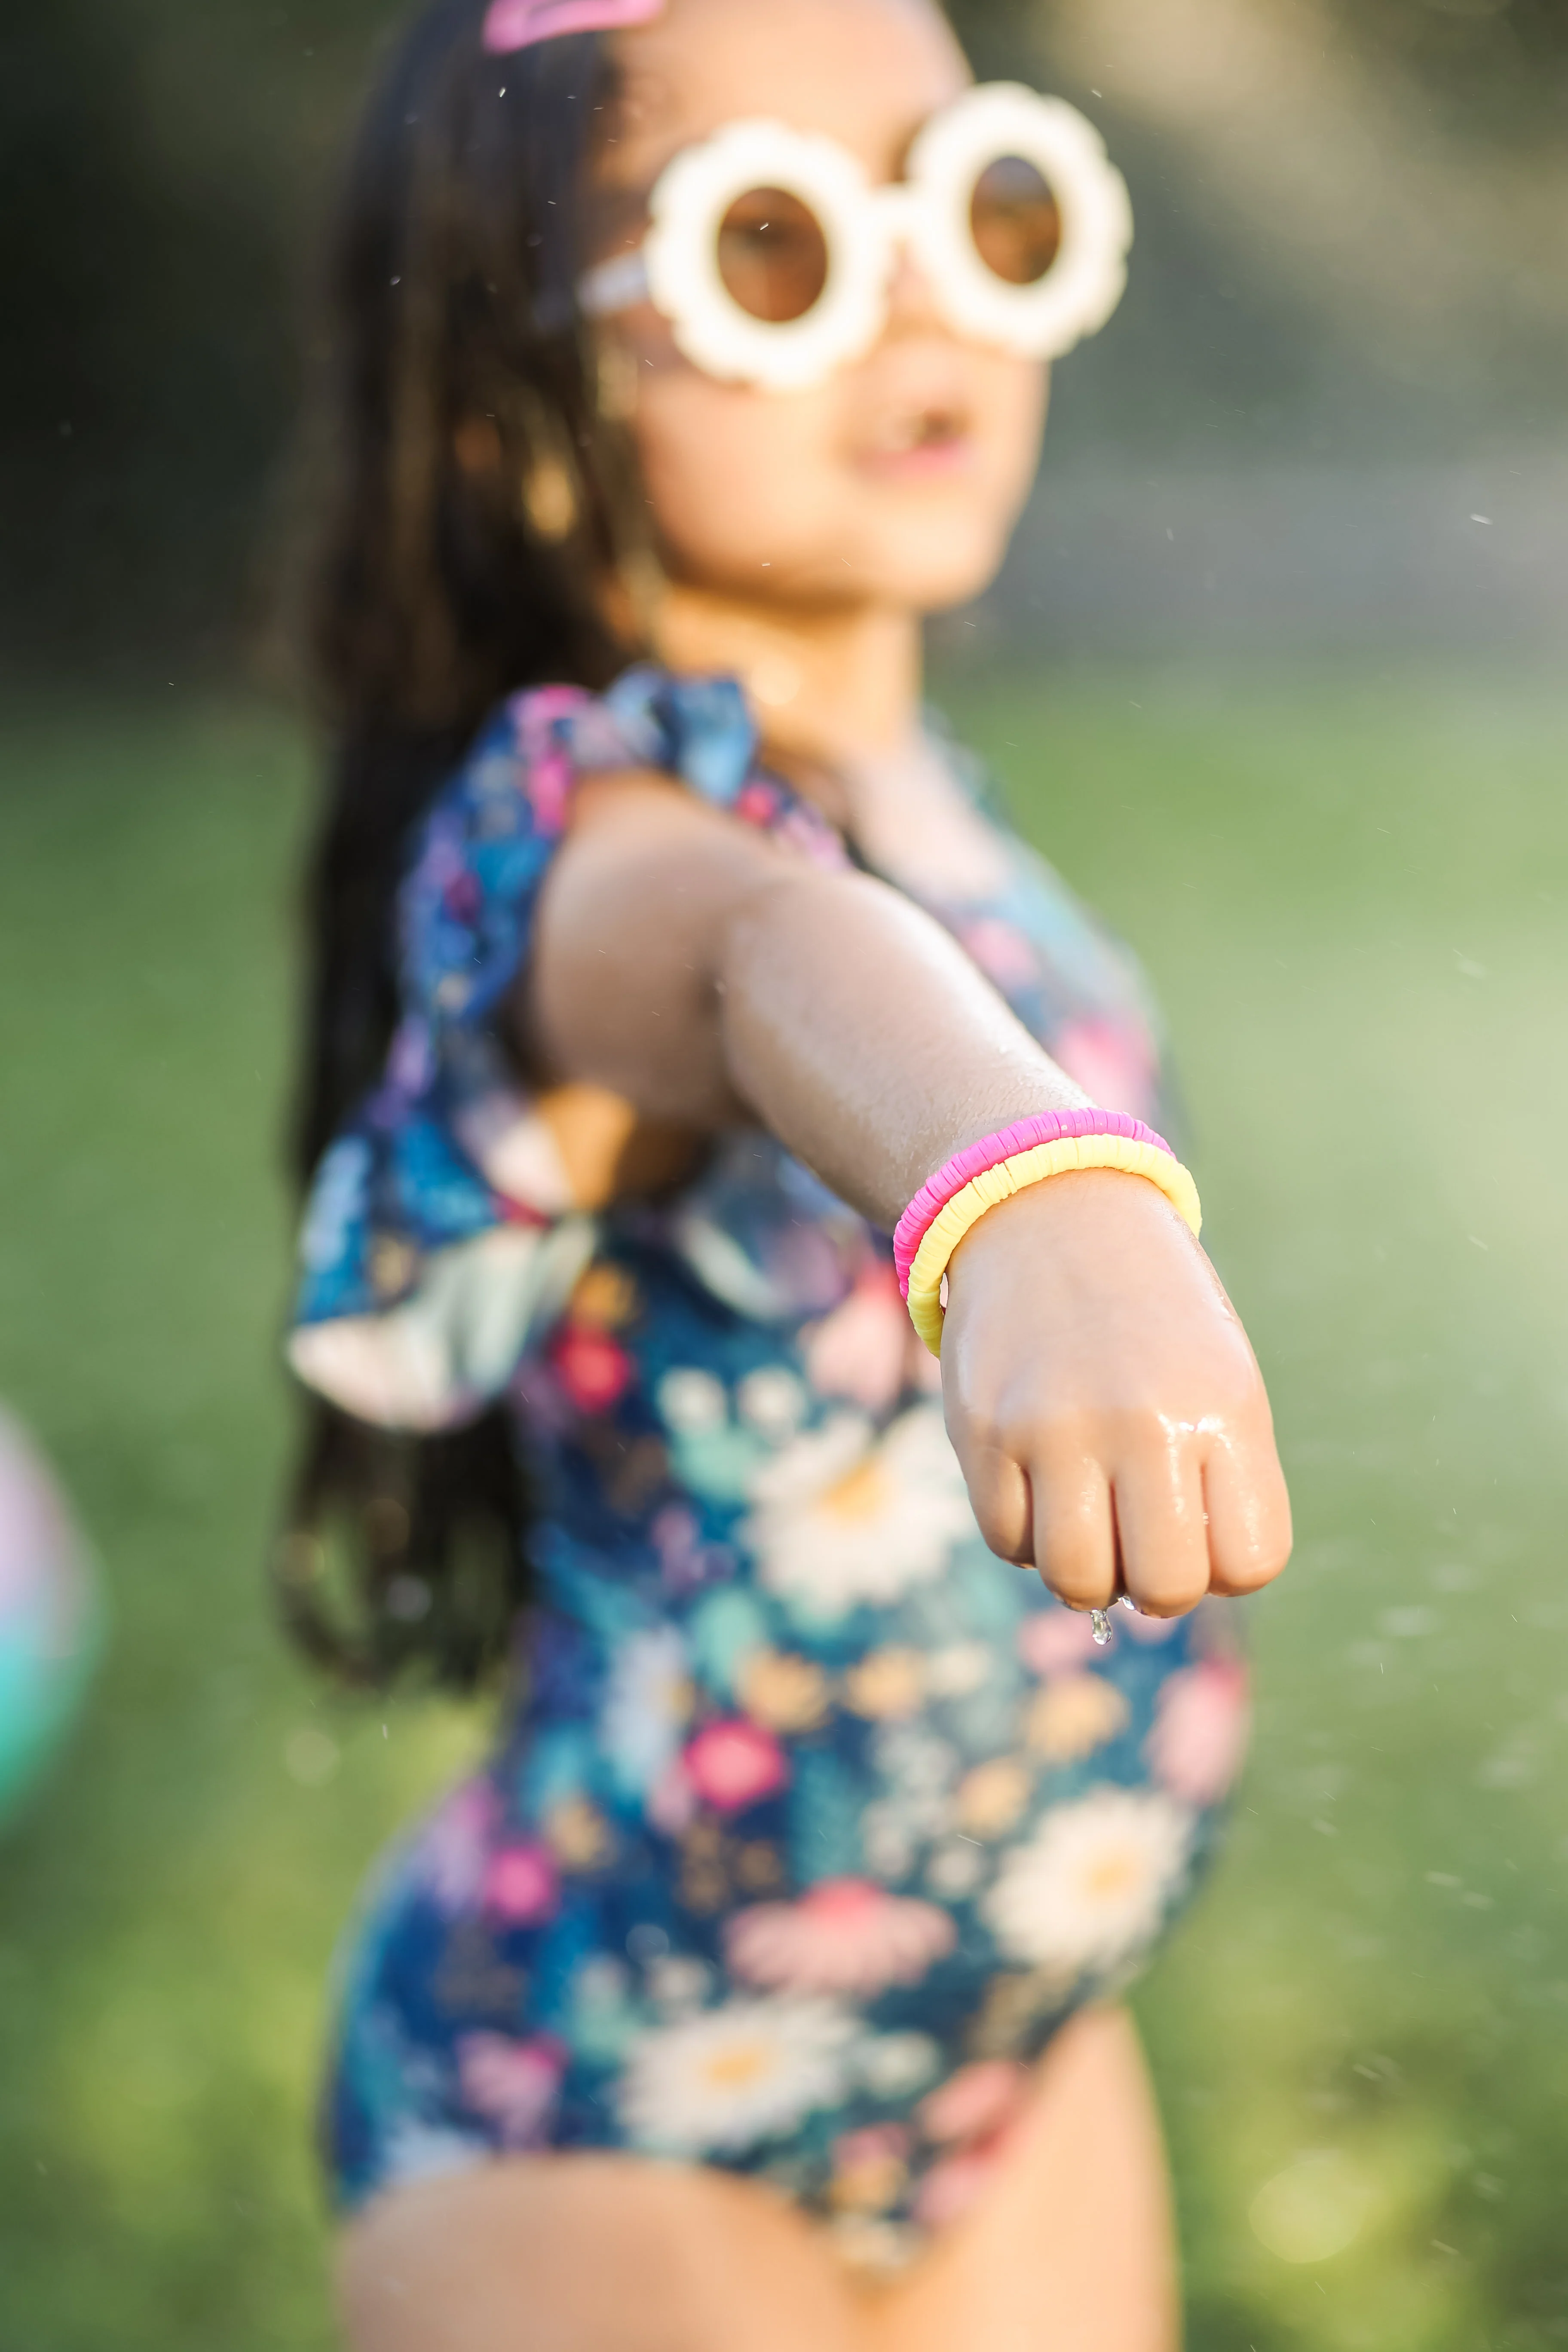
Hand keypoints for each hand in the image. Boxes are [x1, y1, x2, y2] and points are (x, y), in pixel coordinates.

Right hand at [939, 1168, 1290, 1615]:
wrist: (1048, 1211)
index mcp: (1223, 1407)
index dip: (1226, 1565)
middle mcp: (1143, 1420)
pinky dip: (1025, 1532)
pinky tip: (1037, 1481)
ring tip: (1085, 1513)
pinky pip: (1007, 1541)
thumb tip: (1160, 1595)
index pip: (1250, 1563)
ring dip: (1085, 1567)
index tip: (1202, 1522)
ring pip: (1076, 1579)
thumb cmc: (1150, 1317)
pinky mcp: (983, 1429)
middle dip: (1155, 1584)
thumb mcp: (1216, 1379)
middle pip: (1165, 1589)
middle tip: (1140, 1535)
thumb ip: (1214, 1484)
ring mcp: (1055, 1427)